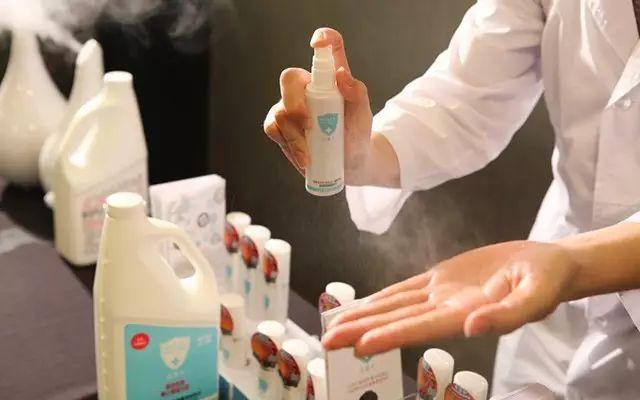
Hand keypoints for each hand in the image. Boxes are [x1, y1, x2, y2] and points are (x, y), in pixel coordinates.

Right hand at [263, 27, 373, 183]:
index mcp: (330, 77)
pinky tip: (304, 158)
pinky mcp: (281, 127)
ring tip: (311, 154)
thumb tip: (341, 75)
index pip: (327, 48)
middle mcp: (307, 87)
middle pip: (289, 78)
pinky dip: (289, 145)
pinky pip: (273, 128)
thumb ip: (357, 93)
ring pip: (280, 111)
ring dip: (295, 135)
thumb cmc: (357, 134)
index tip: (318, 43)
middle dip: (295, 102)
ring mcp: (290, 106)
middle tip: (308, 123)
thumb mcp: (363, 115)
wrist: (351, 163)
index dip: (322, 39)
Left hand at [321, 240, 580, 356]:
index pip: (420, 328)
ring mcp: (441, 294)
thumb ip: (507, 315)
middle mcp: (446, 309)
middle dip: (362, 330)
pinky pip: (404, 288)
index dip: (390, 335)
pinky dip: (381, 297)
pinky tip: (363, 305)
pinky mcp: (441, 278)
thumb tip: (473, 327)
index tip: (360, 344)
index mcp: (467, 315)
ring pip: (395, 305)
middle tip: (327, 340)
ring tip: (334, 325)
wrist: (547, 265)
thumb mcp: (536, 296)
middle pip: (397, 320)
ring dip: (364, 315)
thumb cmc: (546, 282)